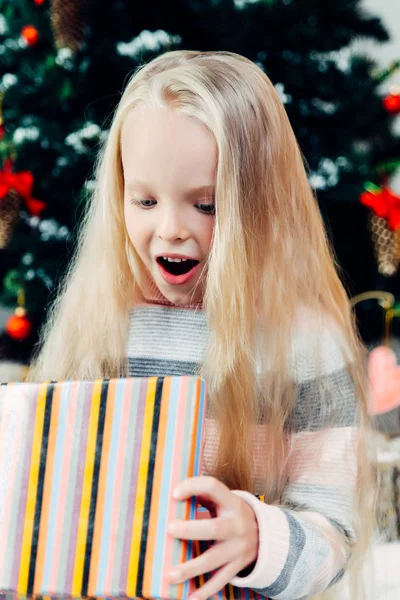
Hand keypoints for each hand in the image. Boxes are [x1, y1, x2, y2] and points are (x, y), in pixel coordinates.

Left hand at [167, 476, 258, 599]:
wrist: (265, 535)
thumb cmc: (232, 513)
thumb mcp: (225, 499)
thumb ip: (204, 495)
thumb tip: (173, 494)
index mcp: (232, 502)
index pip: (213, 487)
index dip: (194, 487)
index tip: (174, 493)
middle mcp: (237, 525)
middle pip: (215, 528)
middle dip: (191, 529)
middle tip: (170, 529)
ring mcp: (238, 548)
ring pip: (214, 560)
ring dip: (191, 569)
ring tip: (170, 575)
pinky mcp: (237, 566)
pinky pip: (220, 580)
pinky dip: (205, 591)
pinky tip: (190, 598)